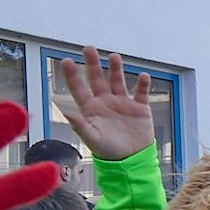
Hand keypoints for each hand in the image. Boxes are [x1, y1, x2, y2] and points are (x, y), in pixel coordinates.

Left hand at [52, 46, 154, 161]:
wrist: (132, 160)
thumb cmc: (109, 152)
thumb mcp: (93, 139)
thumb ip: (80, 126)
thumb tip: (66, 113)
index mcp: (91, 108)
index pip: (79, 88)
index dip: (72, 75)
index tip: (66, 61)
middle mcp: (105, 101)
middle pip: (97, 78)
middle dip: (93, 63)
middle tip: (89, 48)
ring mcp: (123, 103)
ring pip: (118, 81)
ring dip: (116, 69)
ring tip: (115, 57)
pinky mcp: (140, 108)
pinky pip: (141, 93)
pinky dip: (143, 84)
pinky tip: (143, 76)